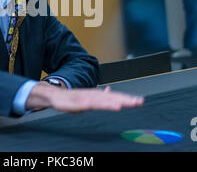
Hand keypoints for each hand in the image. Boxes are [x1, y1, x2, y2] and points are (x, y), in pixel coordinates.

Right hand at [26, 83, 143, 112]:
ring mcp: (86, 98)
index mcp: (98, 94)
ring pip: (103, 100)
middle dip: (126, 99)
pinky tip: (108, 106)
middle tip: (138, 102)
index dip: (127, 98)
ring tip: (126, 104)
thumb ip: (101, 96)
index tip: (139, 101)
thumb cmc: (74, 98)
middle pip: (112, 97)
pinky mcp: (78, 103)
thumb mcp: (90, 97)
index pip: (115, 96)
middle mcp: (94, 94)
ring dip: (115, 101)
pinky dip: (100, 104)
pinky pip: (90, 104)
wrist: (56, 95)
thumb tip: (111, 91)